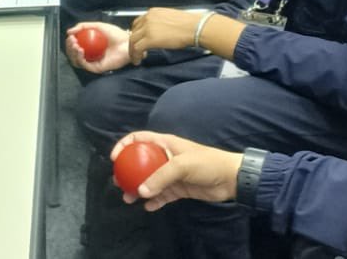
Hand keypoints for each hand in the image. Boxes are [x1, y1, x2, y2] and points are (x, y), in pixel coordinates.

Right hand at [65, 22, 131, 72]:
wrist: (127, 43)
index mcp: (89, 46)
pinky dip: (80, 58)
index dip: (70, 42)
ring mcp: (92, 62)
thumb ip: (83, 26)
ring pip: (77, 62)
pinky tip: (80, 50)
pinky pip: (85, 65)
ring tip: (76, 45)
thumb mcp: (98, 26)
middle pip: (73, 55)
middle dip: (69, 48)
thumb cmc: (116, 34)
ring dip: (73, 53)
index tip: (70, 36)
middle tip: (72, 41)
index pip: (74, 47)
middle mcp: (89, 55)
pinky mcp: (97, 68)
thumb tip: (69, 31)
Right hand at [111, 131, 241, 211]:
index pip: (140, 138)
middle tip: (119, 183)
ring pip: (149, 181)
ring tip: (129, 199)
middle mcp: (166, 157)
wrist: (230, 179)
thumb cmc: (207, 164)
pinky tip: (149, 207)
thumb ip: (160, 177)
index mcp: (166, 144)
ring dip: (139, 189)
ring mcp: (172, 174)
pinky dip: (154, 201)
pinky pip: (162, 195)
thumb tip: (141, 192)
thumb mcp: (181, 165)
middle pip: (141, 162)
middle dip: (128, 172)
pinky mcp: (179, 188)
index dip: (125, 144)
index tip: (115, 158)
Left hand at [129, 8, 204, 64]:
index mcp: (153, 12)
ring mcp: (147, 28)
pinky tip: (138, 60)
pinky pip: (136, 48)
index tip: (140, 40)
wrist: (194, 28)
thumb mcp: (170, 18)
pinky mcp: (149, 39)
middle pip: (134, 31)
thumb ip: (160, 22)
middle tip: (136, 50)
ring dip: (132, 50)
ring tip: (136, 58)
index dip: (138, 33)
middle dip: (134, 41)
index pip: (138, 22)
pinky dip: (135, 55)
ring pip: (133, 40)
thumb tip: (158, 31)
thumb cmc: (188, 24)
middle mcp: (148, 18)